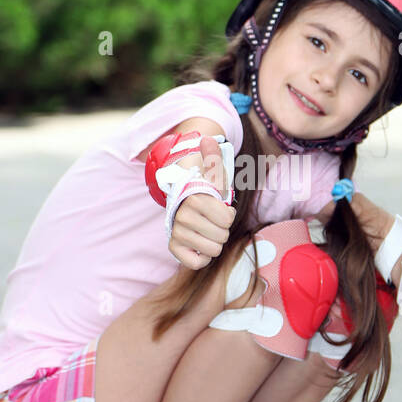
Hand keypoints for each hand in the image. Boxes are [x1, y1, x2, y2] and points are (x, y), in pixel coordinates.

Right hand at [168, 136, 234, 269]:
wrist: (182, 204)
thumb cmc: (203, 191)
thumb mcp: (212, 174)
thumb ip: (213, 157)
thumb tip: (208, 138)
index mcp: (195, 199)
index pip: (227, 219)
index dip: (228, 216)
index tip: (219, 209)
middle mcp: (183, 217)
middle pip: (222, 236)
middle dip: (221, 230)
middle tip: (212, 221)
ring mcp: (177, 233)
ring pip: (213, 250)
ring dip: (214, 242)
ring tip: (206, 231)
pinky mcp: (174, 248)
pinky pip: (197, 262)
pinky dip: (203, 257)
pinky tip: (200, 245)